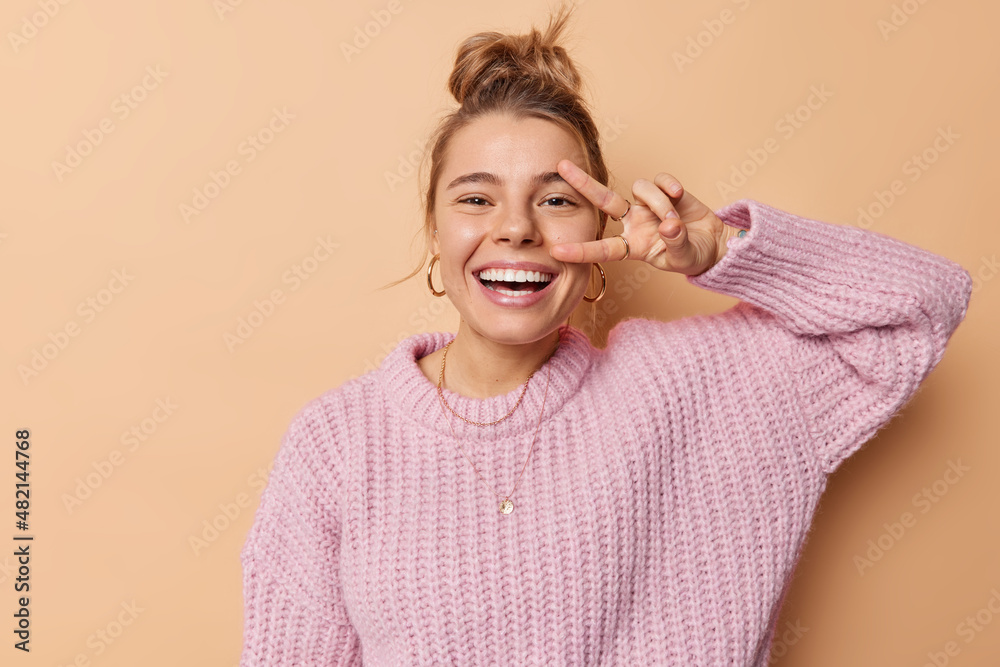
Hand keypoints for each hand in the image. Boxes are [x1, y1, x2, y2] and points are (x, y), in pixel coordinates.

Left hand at [550, 159, 728, 275]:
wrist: (713, 243)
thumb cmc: (692, 255)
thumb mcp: (684, 257)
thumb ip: (676, 243)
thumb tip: (668, 225)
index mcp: (632, 246)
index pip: (602, 249)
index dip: (580, 251)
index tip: (556, 252)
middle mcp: (634, 223)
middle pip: (603, 200)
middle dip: (582, 183)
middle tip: (561, 166)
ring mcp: (647, 205)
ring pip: (640, 189)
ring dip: (658, 202)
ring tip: (675, 221)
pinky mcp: (665, 190)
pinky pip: (660, 180)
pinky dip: (669, 186)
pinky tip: (680, 196)